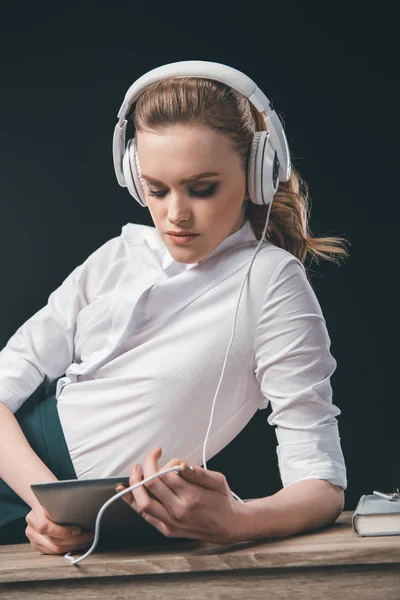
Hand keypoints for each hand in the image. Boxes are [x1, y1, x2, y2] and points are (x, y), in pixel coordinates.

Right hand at [25, 504, 94, 554]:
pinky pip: (52, 552)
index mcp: (35, 513)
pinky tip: (77, 544)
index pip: (46, 527)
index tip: (79, 529)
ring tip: (86, 541)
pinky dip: (66, 549)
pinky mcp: (36, 545)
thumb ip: (65, 504)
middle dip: (75, 541)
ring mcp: (32, 538)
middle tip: (90, 536)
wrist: (40, 502)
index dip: (63, 531)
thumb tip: (84, 506)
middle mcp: (31, 527)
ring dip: (73, 546)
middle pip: (54, 541)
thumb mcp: (57, 497)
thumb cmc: (52, 499)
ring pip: (54, 549)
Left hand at [115, 447, 246, 543]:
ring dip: (134, 484)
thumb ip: (198, 472)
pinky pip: (145, 516)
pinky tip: (125, 491)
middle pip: (151, 485)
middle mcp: (179, 511)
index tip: (163, 454)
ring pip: (143, 503)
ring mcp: (171, 523)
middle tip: (149, 457)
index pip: (166, 474)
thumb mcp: (218, 480)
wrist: (228, 526)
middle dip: (146, 467)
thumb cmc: (223, 500)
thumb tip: (180, 465)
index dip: (161, 461)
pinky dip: (132, 503)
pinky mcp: (167, 530)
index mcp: (192, 496)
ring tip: (135, 471)